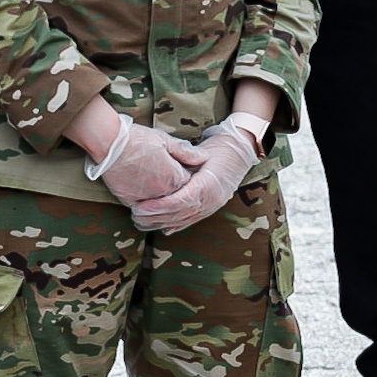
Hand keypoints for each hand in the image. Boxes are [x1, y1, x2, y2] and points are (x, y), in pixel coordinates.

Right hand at [101, 121, 207, 206]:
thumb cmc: (138, 139)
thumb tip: (205, 157)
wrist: (110, 143)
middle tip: (165, 172)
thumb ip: (186, 152)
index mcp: (174, 177)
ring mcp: (145, 198)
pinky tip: (143, 190)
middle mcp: (162, 192)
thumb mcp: (165, 140)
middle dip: (175, 186)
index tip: (180, 166)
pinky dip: (145, 201)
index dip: (186, 173)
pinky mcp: (129, 201)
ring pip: (159, 203)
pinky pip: (143, 207)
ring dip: (160, 195)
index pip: (188, 182)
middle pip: (175, 194)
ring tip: (153, 179)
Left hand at [131, 117, 259, 234]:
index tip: (141, 206)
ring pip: (183, 220)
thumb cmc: (220, 148)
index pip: (179, 201)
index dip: (159, 206)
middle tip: (135, 216)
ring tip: (142, 222)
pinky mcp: (210, 208)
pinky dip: (176, 225)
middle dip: (155, 217)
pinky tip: (163, 228)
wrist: (240, 152)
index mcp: (207, 185)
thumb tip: (164, 168)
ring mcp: (211, 206)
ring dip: (161, 223)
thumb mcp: (202, 151)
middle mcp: (210, 200)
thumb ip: (185, 160)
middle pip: (178, 214)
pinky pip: (191, 220)